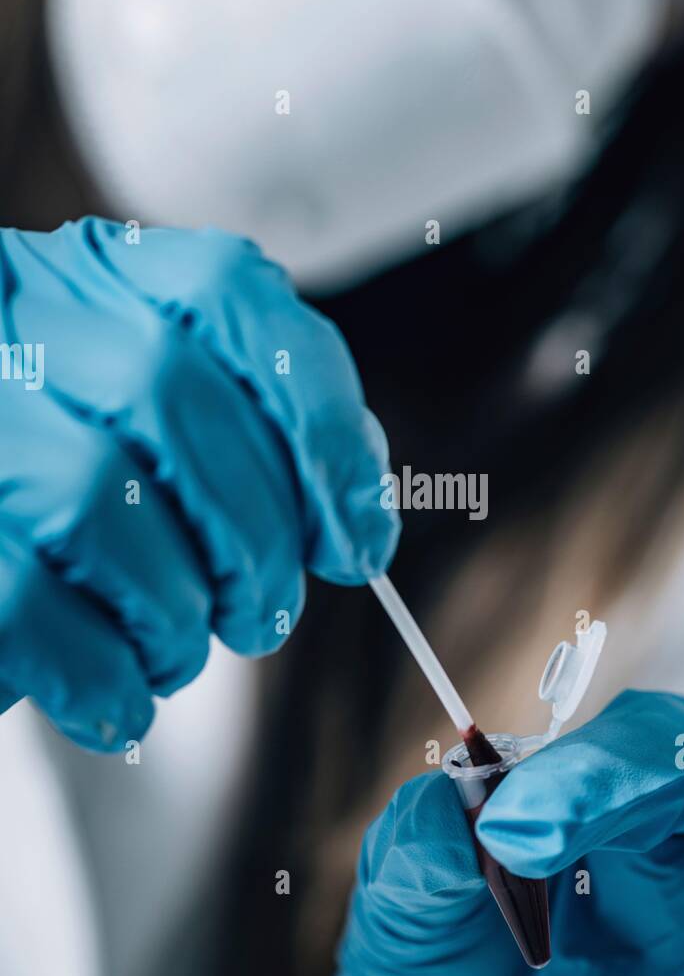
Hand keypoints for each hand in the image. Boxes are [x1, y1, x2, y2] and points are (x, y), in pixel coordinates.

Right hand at [0, 218, 397, 749]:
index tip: (357, 538)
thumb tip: (356, 517)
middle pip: (171, 395)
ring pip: (97, 501)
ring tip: (178, 652)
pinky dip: (104, 674)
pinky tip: (119, 695)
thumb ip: (253, 437)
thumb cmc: (66, 493)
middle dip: (254, 536)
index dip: (319, 423)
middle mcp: (10, 321)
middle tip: (263, 613)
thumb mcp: (152, 428)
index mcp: (88, 280)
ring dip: (175, 613)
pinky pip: (28, 605)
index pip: (229, 294)